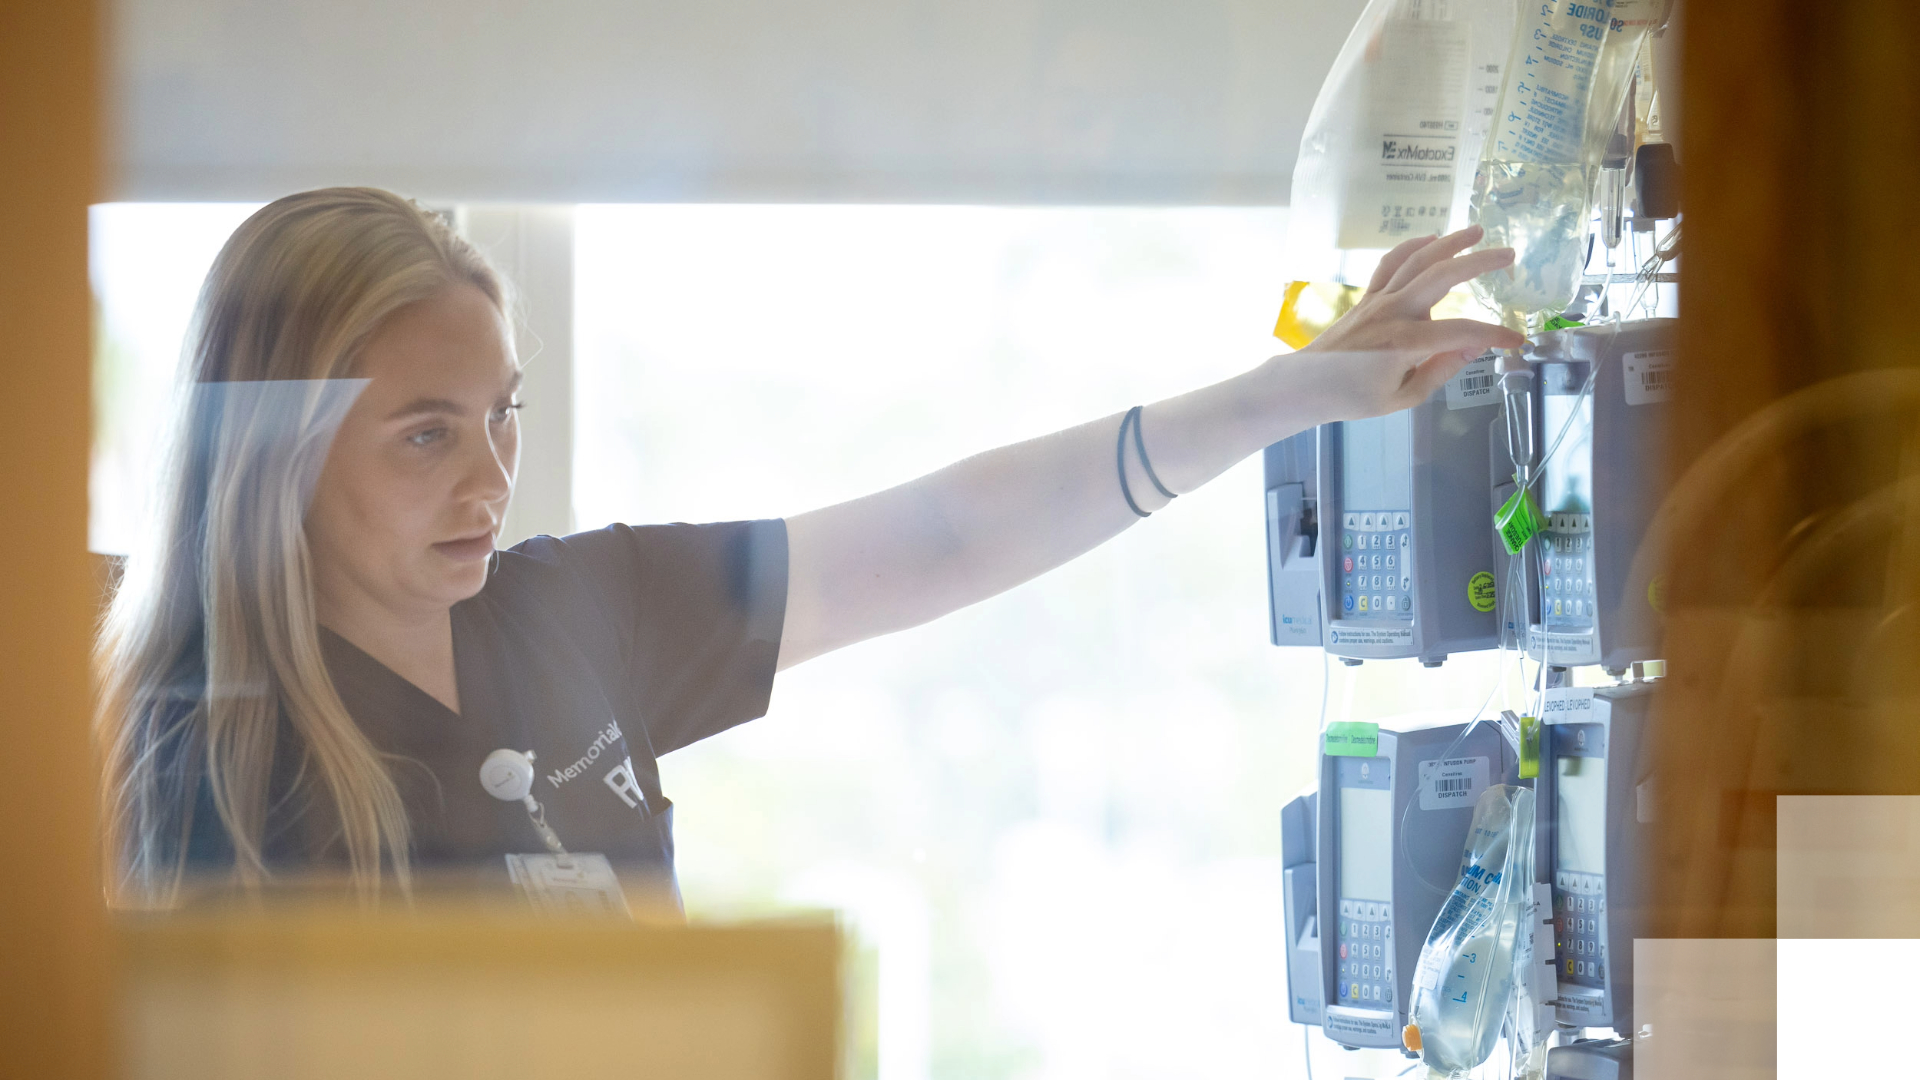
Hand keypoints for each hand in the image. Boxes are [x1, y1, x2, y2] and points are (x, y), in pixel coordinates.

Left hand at [1286, 226, 1523, 420]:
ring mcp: (1378, 299)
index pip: (1462, 333)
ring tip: (1476, 231)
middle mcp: (1393, 312)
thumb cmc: (1354, 397)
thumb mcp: (1403, 396)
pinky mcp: (1367, 296)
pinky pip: (1390, 263)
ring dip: (1448, 242)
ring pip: (1416, 260)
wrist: (1307, 385)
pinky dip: (1411, 247)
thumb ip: (1441, 370)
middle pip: (1441, 276)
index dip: (1493, 334)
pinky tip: (1431, 239)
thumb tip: (1474, 347)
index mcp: (1405, 342)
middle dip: (1479, 262)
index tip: (1516, 339)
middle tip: (1509, 254)